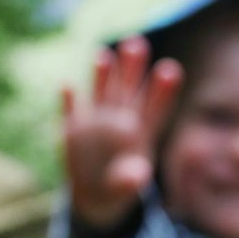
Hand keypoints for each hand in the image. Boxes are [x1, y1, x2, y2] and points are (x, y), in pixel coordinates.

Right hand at [61, 35, 183, 228]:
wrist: (94, 194)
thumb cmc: (118, 186)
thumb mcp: (126, 188)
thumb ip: (131, 179)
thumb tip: (138, 176)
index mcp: (140, 133)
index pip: (153, 108)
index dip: (161, 91)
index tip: (171, 70)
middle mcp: (119, 121)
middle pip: (127, 90)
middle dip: (132, 68)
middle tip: (137, 44)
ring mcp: (96, 122)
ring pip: (101, 92)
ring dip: (101, 74)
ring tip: (104, 55)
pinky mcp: (74, 129)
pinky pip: (71, 111)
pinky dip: (68, 101)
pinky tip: (67, 87)